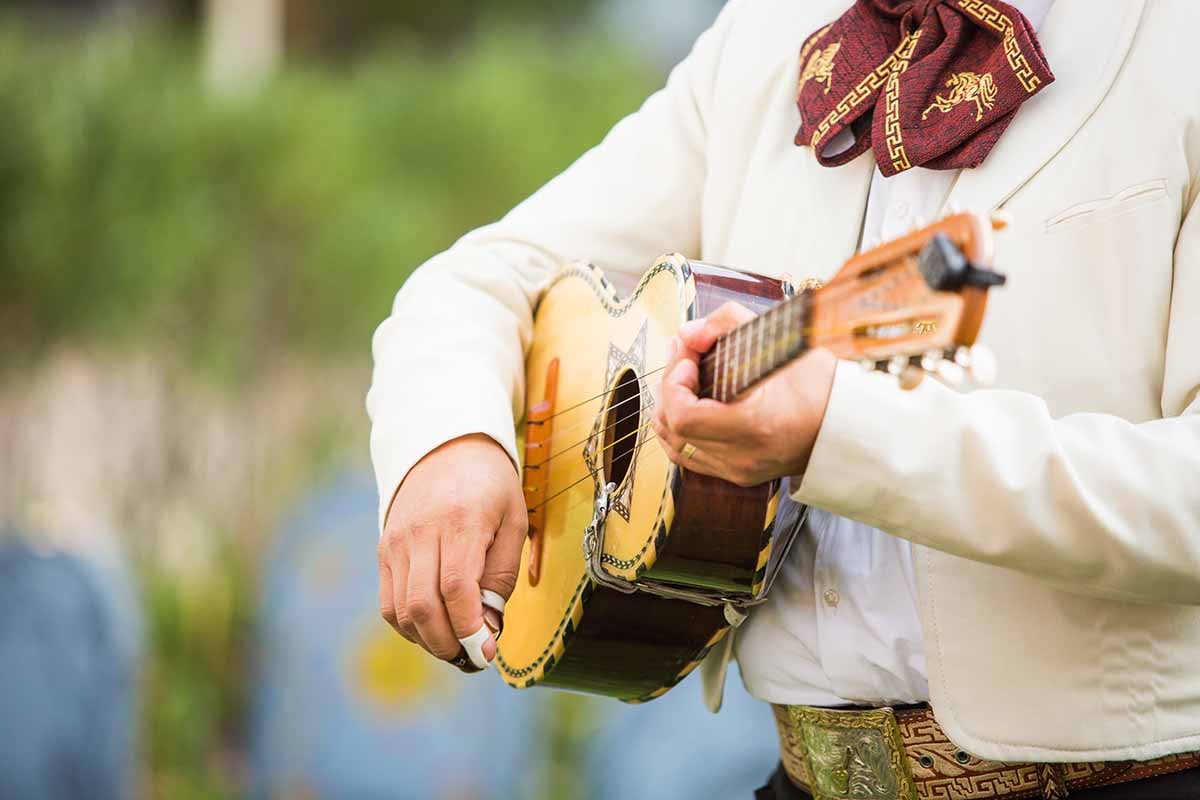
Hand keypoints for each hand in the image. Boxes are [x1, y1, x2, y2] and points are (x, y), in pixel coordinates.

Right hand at [378, 433, 526, 670]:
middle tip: (474, 658)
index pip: (456, 588)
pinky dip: (410, 626)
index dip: (469, 629)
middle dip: (448, 644)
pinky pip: (389, 602)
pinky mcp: (384, 549)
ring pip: (401, 610)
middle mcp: (421, 532)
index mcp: (461, 521)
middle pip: (423, 606)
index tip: (488, 653)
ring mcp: (397, 542)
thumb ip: (501, 575)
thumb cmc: (490, 485)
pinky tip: (435, 628)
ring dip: (428, 640)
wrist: (444, 444)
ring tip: (456, 646)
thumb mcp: (514, 520)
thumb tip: (488, 628)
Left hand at [652, 302, 836, 485]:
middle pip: (674, 429)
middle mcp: (742, 456)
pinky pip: (690, 456)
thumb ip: (728, 323)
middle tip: (685, 357)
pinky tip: (691, 404)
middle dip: (670, 387)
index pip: (684, 415)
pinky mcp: (739, 475)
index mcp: (755, 426)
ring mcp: (738, 470)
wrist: (848, 426)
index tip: (689, 355)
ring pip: (676, 446)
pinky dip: (681, 430)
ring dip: (671, 408)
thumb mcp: (780, 341)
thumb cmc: (820, 384)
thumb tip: (688, 332)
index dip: (675, 382)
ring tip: (685, 377)